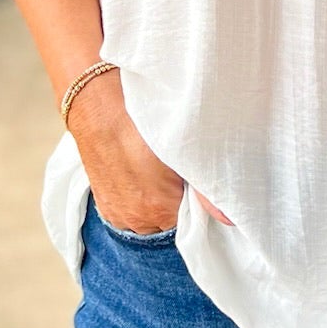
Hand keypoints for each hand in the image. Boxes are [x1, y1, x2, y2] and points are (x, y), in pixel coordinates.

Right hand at [67, 71, 232, 229]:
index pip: (194, 218)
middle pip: (172, 221)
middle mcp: (138, 220)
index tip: (196, 179)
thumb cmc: (139, 121)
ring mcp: (118, 215)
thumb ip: (206, 189)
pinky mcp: (105, 206)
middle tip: (176, 171)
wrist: (97, 106)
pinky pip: (130, 213)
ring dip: (156, 202)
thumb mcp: (180, 148)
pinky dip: (138, 200)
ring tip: (154, 171)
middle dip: (178, 201)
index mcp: (161, 208)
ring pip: (151, 218)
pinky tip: (139, 175)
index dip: (198, 198)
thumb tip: (229, 219)